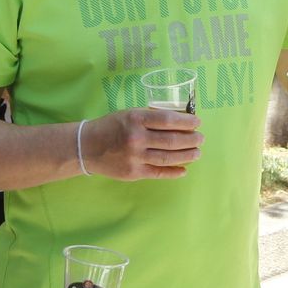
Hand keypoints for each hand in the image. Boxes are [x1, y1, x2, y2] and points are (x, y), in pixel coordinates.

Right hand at [83, 109, 202, 179]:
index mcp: (136, 119)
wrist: (86, 147)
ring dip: (187, 155)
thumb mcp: (129, 114)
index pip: (168, 120)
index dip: (186, 121)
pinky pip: (159, 173)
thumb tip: (179, 119)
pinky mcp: (134, 173)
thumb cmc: (111, 127)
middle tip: (201, 138)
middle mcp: (136, 138)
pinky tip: (184, 170)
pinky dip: (173, 172)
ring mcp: (135, 157)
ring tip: (197, 153)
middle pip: (172, 140)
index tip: (197, 122)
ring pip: (168, 157)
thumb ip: (151, 117)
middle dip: (191, 139)